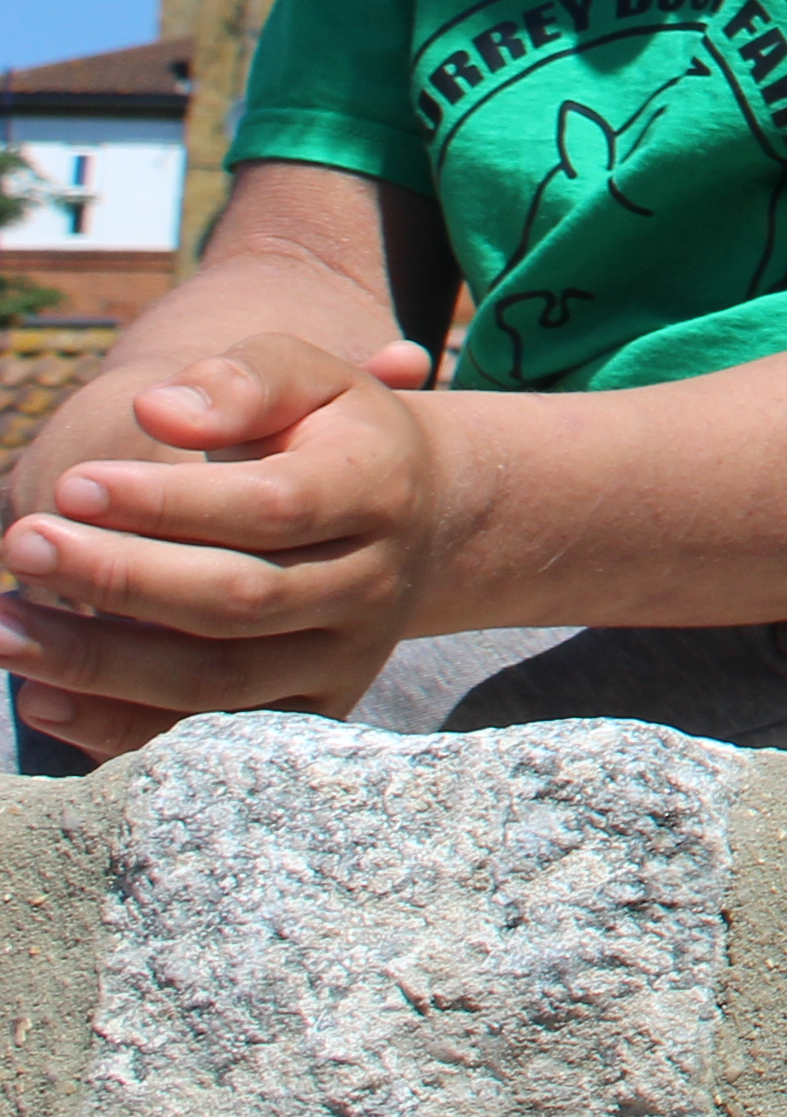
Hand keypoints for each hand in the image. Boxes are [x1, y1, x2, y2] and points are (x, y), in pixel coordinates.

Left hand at [0, 333, 451, 758]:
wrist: (415, 519)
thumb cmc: (331, 436)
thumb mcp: (310, 381)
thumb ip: (244, 378)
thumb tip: (159, 410)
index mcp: (379, 490)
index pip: (272, 506)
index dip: (168, 503)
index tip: (72, 484)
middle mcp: (373, 585)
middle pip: (239, 600)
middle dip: (117, 578)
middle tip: (21, 542)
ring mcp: (343, 660)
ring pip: (214, 683)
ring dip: (96, 662)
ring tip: (1, 628)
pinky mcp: (310, 714)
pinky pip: (208, 738)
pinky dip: (117, 728)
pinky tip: (41, 695)